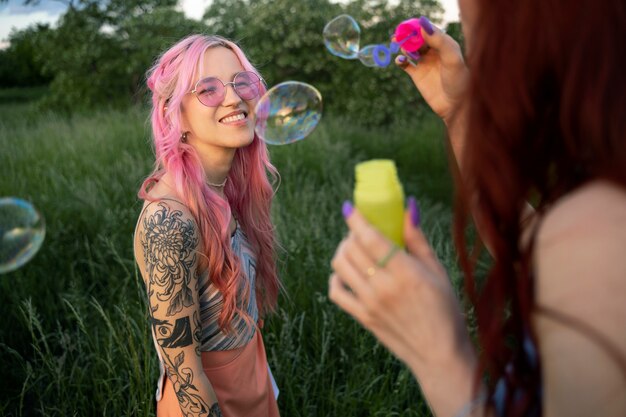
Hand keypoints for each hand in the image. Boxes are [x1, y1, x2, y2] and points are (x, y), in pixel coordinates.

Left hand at [329, 203, 476, 415]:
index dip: (355, 220)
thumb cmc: (446, 310)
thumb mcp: (438, 271)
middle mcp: (383, 287)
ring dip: (342, 251)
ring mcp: (369, 304)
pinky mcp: (362, 317)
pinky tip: (346, 273)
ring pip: (340, 267)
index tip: (349, 207)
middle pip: (351, 249)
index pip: (370, 239)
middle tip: (361, 231)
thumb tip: (408, 208)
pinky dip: (335, 278)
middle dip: (351, 234)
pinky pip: (336, 292)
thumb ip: (418, 240)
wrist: (439, 355)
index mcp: (405, 272)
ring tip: (354, 249)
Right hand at [396, 17, 468, 125]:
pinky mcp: (417, 75)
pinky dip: (400, 60)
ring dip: (404, 46)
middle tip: (400, 35)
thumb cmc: (459, 80)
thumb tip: (423, 26)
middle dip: (409, 35)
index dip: (419, 27)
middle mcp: (434, 52)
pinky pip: (405, 64)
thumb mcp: (452, 58)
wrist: (456, 104)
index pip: (429, 30)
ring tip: (403, 48)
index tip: (411, 27)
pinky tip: (400, 60)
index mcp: (445, 45)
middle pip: (418, 38)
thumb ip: (439, 41)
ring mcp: (425, 63)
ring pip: (410, 49)